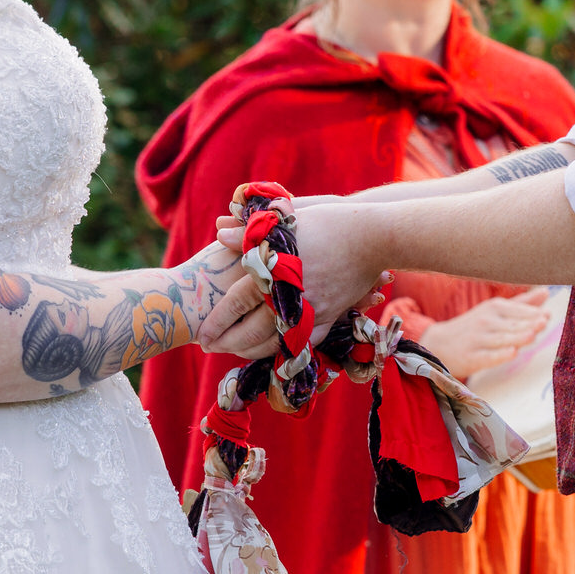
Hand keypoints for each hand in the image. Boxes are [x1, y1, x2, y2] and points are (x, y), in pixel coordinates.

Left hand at [199, 200, 391, 357]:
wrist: (375, 237)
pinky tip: (272, 350)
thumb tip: (219, 232)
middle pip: (252, 330)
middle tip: (209, 349)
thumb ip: (250, 231)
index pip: (236, 302)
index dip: (216, 321)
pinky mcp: (330, 316)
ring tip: (235, 352)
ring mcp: (311, 310)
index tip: (199, 336)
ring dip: (252, 350)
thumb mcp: (286, 220)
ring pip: (276, 341)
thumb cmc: (329, 221)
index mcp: (275, 271)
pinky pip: (303, 341)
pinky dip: (285, 348)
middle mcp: (290, 296)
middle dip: (228, 343)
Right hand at [417, 288, 553, 379]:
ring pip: (502, 339)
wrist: (439, 344)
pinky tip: (512, 353)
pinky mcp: (472, 357)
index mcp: (494, 307)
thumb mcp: (494, 311)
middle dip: (528, 323)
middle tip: (543, 321)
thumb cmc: (474, 326)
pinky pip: (488, 357)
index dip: (534, 314)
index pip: (519, 310)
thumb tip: (546, 292)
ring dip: (517, 337)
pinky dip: (500, 355)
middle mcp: (486, 321)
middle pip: (512, 324)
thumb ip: (522, 304)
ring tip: (532, 335)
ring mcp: (478, 339)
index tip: (547, 316)